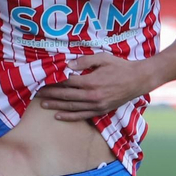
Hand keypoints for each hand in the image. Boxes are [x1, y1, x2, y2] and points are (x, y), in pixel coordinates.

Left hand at [36, 54, 157, 120]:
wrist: (138, 80)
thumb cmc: (120, 66)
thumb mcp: (103, 58)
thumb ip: (84, 62)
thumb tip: (67, 65)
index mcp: (91, 81)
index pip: (67, 82)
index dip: (53, 82)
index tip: (42, 81)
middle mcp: (92, 96)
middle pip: (66, 96)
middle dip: (50, 94)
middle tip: (37, 93)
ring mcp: (97, 105)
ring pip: (71, 107)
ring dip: (56, 106)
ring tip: (43, 104)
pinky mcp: (101, 111)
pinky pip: (82, 116)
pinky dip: (69, 116)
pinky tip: (59, 116)